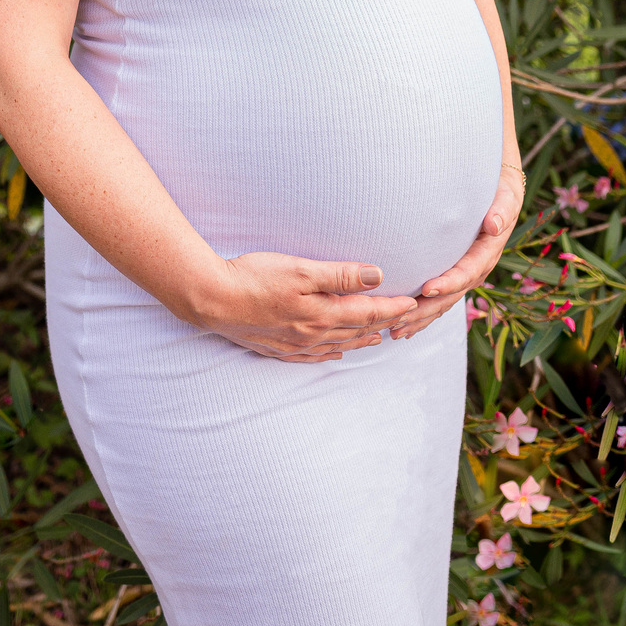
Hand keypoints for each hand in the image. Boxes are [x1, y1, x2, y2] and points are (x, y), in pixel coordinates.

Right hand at [189, 251, 418, 361]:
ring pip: (339, 345)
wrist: (212, 299)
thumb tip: (377, 276)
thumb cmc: (254, 276)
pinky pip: (315, 357)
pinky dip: (332, 353)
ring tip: (379, 337)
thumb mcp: (300, 268)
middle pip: (357, 330)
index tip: (413, 302)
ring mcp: (295, 345)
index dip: (393, 307)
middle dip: (384, 323)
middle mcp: (313, 334)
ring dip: (362, 340)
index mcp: (322, 313)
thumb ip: (340, 274)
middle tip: (406, 319)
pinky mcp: (278, 348)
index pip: (368, 312)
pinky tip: (335, 352)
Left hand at [389, 162, 525, 341]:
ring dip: (421, 318)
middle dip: (426, 311)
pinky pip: (440, 298)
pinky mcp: (456, 273)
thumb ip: (502, 210)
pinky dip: (423, 313)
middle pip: (451, 296)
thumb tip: (493, 224)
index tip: (427, 288)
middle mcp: (477, 268)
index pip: (467, 272)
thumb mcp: (506, 196)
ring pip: (444, 302)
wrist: (501, 189)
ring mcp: (467, 273)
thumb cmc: (500, 189)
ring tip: (396, 331)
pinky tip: (405, 326)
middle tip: (400, 322)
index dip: (449, 282)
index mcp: (488, 251)